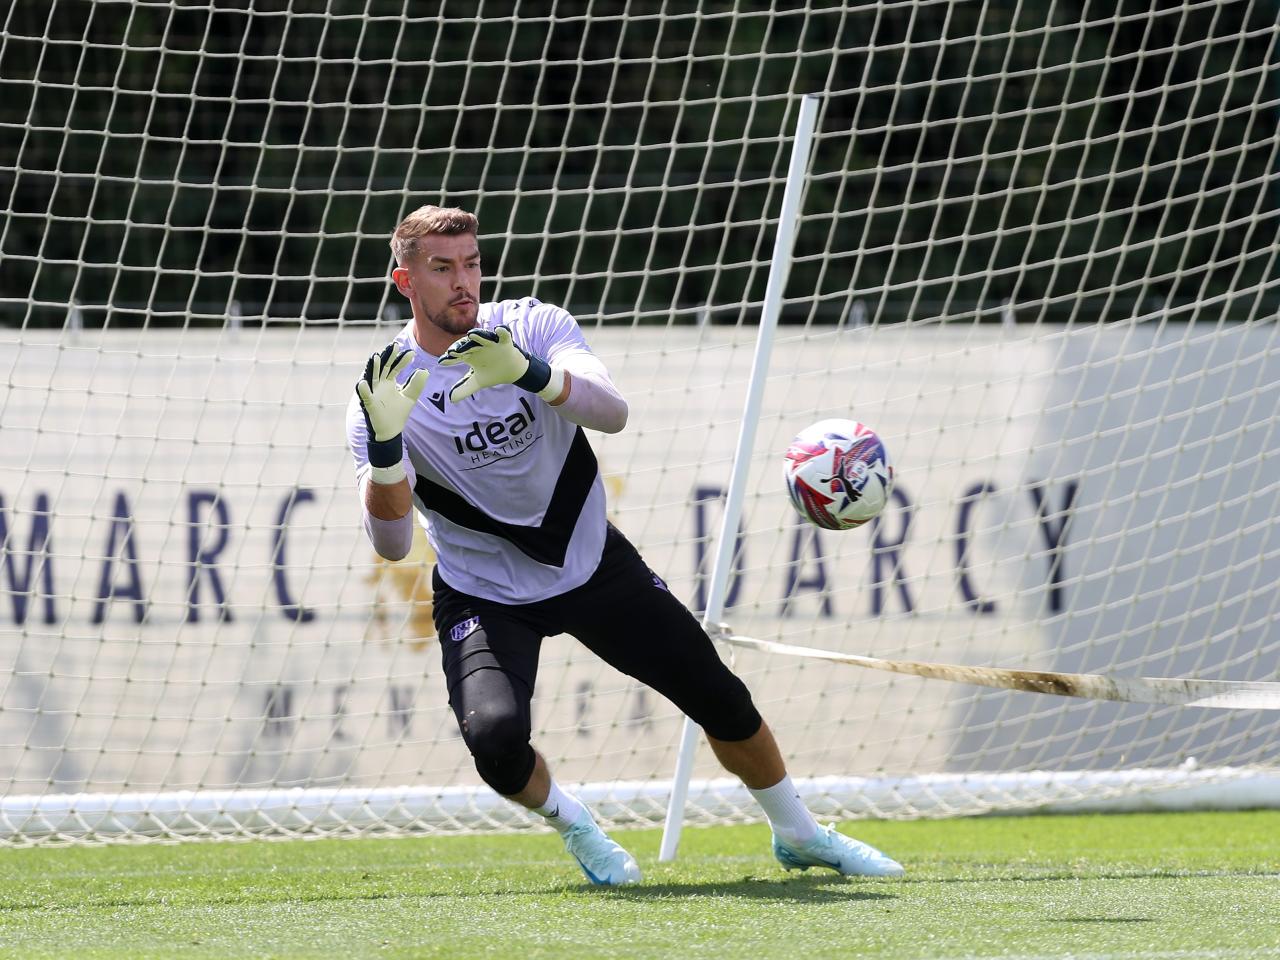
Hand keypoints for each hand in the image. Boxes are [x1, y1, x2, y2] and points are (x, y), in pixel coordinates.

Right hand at [355, 344, 427, 474]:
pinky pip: (365, 396)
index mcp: (389, 383)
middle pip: (383, 367)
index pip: (395, 367)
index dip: (402, 360)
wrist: (390, 432)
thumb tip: (425, 371)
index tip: (411, 354)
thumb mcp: (410, 398)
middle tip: (394, 346)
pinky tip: (363, 382)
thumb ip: (416, 385)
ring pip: (372, 377)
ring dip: (373, 367)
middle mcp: (380, 385)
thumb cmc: (397, 414)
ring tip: (375, 357)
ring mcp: (373, 393)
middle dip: (388, 357)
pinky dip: (363, 389)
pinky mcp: (369, 404)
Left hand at [439, 325, 551, 402]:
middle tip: (452, 351)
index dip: (450, 358)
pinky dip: (502, 331)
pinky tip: (498, 330)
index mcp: (470, 355)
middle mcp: (479, 347)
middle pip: (467, 345)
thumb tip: (451, 399)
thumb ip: (465, 389)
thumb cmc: (492, 372)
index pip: (457, 355)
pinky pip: (504, 335)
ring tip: (471, 334)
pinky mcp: (505, 342)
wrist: (512, 371)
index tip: (442, 361)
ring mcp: (491, 344)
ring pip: (483, 337)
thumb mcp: (478, 382)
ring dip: (478, 335)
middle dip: (460, 347)